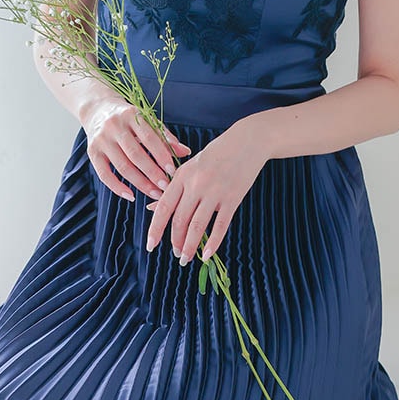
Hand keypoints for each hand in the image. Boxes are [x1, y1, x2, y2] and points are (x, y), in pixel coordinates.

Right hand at [81, 96, 191, 201]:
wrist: (97, 109)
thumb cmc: (127, 118)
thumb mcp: (146, 121)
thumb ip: (164, 137)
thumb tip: (185, 152)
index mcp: (131, 115)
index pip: (149, 137)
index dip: (161, 155)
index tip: (173, 170)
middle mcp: (114, 126)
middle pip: (135, 154)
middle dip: (152, 173)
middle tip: (166, 187)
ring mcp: (101, 140)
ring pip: (122, 166)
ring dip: (140, 183)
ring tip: (154, 193)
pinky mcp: (91, 152)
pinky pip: (104, 174)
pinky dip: (117, 187)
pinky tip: (131, 196)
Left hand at [145, 120, 267, 261]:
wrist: (248, 141)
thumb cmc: (216, 153)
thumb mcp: (191, 165)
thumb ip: (173, 187)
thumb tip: (152, 207)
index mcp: (182, 175)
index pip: (163, 207)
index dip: (155, 229)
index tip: (150, 245)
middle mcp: (196, 184)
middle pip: (180, 220)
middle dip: (175, 241)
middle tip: (176, 254)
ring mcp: (215, 191)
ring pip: (197, 226)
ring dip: (190, 246)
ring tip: (186, 258)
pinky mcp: (233, 198)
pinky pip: (220, 225)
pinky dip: (213, 242)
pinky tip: (207, 254)